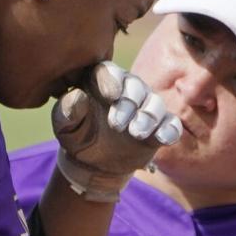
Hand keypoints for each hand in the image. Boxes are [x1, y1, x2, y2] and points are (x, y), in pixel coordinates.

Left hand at [52, 61, 180, 201]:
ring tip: (136, 133)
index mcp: (101, 82)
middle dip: (129, 103)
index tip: (111, 96)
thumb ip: (66, 111)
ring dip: (148, 117)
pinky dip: (169, 130)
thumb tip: (77, 96)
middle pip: (135, 86)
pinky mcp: (159, 126)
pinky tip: (162, 138)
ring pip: (155, 103)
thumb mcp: (65, 127)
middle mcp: (127, 89)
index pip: (108, 71)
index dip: (111, 80)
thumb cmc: (77, 137)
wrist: (94, 164)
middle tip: (117, 125)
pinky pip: (171, 123)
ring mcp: (145, 107)